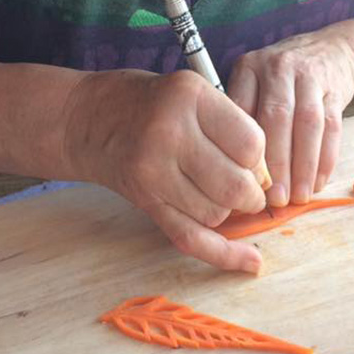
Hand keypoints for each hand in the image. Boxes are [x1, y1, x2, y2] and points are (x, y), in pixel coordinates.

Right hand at [62, 70, 266, 271]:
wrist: (86, 118)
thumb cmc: (151, 102)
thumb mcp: (192, 92)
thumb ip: (231, 128)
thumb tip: (267, 183)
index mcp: (189, 96)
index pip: (251, 143)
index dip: (259, 159)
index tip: (250, 160)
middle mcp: (169, 133)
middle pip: (236, 186)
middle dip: (251, 194)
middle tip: (244, 187)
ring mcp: (152, 170)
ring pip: (217, 214)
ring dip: (226, 211)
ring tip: (212, 191)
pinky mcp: (145, 200)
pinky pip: (191, 238)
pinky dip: (225, 255)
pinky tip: (250, 261)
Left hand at [228, 29, 353, 206]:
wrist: (330, 51)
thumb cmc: (280, 79)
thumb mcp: (253, 82)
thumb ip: (241, 115)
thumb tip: (228, 170)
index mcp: (249, 67)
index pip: (242, 110)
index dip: (242, 149)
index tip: (242, 183)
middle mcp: (279, 67)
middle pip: (277, 118)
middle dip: (276, 163)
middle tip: (274, 199)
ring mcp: (311, 76)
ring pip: (308, 124)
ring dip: (304, 166)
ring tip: (298, 197)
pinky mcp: (336, 89)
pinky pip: (332, 127)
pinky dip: (326, 159)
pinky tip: (317, 183)